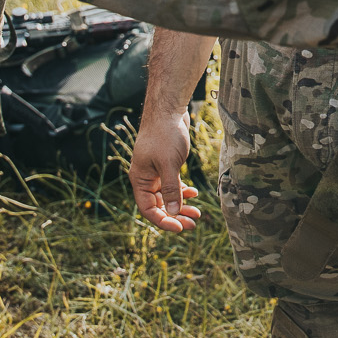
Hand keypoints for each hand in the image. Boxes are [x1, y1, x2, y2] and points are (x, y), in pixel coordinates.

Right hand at [128, 109, 202, 233]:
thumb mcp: (169, 164)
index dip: (163, 221)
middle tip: (193, 224)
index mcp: (140, 180)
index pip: (148, 209)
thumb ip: (171, 189)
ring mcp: (156, 171)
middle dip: (175, 215)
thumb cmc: (165, 134)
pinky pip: (173, 184)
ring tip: (197, 214)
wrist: (169, 110)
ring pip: (168, 196)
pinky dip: (183, 191)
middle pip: (159, 205)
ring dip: (181, 205)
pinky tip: (194, 194)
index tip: (181, 228)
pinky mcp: (167, 164)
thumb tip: (174, 212)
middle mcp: (146, 178)